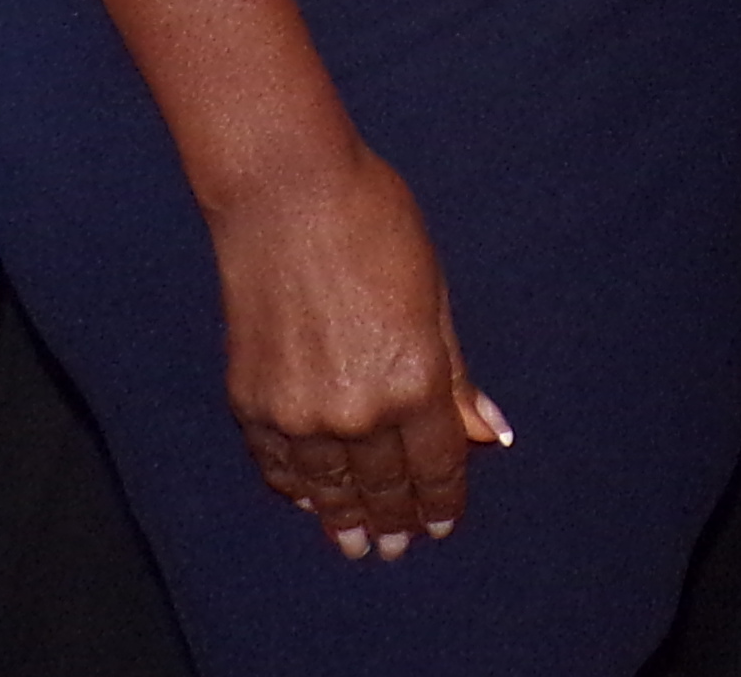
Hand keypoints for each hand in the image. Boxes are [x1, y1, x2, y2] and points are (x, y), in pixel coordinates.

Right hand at [200, 145, 515, 561]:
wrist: (285, 193)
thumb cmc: (375, 224)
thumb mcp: (435, 295)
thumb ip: (455, 375)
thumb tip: (489, 432)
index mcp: (414, 382)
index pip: (435, 467)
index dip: (441, 501)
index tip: (441, 525)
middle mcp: (356, 412)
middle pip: (381, 487)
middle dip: (393, 520)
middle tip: (394, 547)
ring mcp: (298, 413)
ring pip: (326, 489)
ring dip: (342, 519)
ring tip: (351, 543)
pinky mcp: (250, 401)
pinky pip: (276, 465)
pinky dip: (293, 488)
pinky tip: (305, 500)